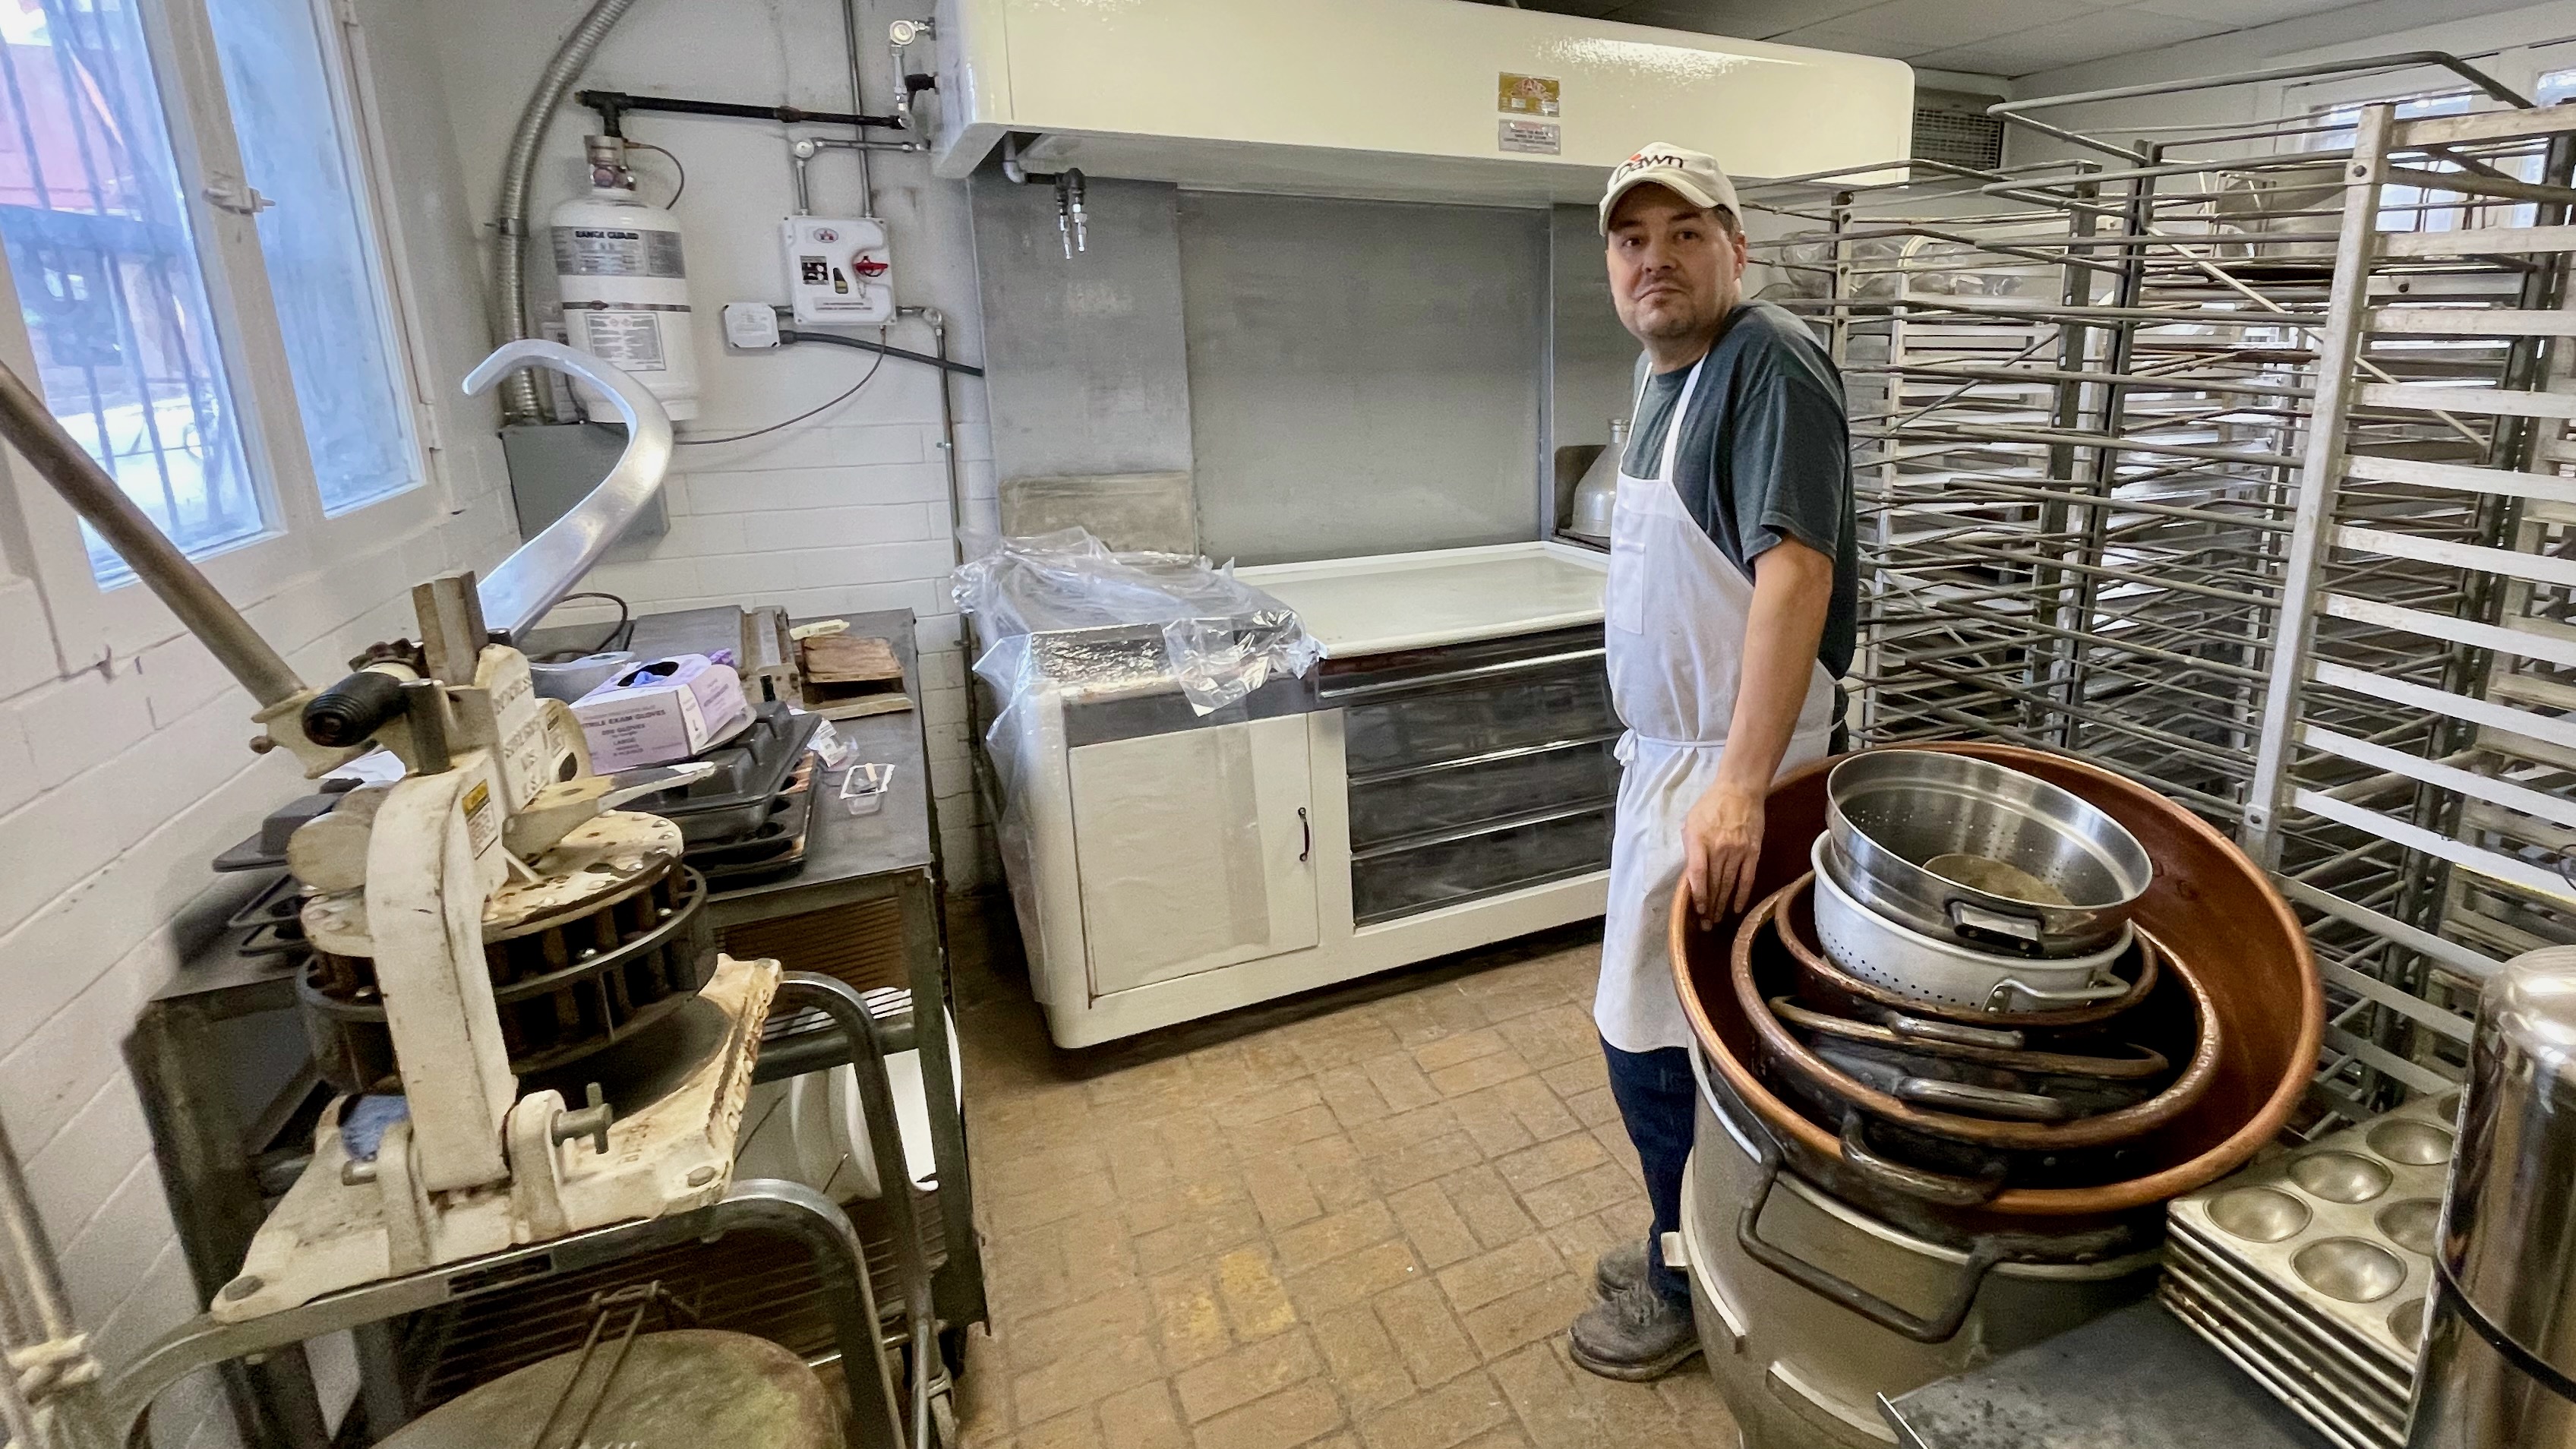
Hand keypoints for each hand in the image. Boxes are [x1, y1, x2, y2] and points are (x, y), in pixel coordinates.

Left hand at [1683, 779, 1765, 923]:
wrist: (1740, 790)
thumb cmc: (1711, 805)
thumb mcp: (1691, 822)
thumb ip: (1690, 847)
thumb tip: (1691, 874)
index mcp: (1700, 840)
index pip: (1698, 874)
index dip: (1697, 894)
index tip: (1696, 910)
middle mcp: (1719, 847)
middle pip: (1713, 883)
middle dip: (1709, 906)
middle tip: (1705, 925)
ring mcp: (1738, 850)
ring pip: (1729, 884)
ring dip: (1723, 904)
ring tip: (1717, 920)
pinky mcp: (1753, 851)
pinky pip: (1747, 878)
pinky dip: (1742, 895)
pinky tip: (1737, 908)